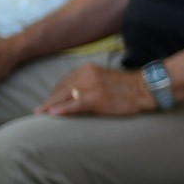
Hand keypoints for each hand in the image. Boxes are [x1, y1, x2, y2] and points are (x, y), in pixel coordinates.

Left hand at [35, 64, 155, 115]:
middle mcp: (86, 75)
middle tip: (39, 110)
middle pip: (61, 89)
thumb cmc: (127, 87)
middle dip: (49, 100)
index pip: (65, 81)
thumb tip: (75, 93)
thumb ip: (89, 81)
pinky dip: (62, 110)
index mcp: (88, 69)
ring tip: (40, 114)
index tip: (49, 101)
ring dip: (50, 106)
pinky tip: (52, 114)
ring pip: (64, 97)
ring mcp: (91, 87)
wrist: (144, 89)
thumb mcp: (104, 78)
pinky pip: (74, 105)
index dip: (55, 93)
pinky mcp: (96, 99)